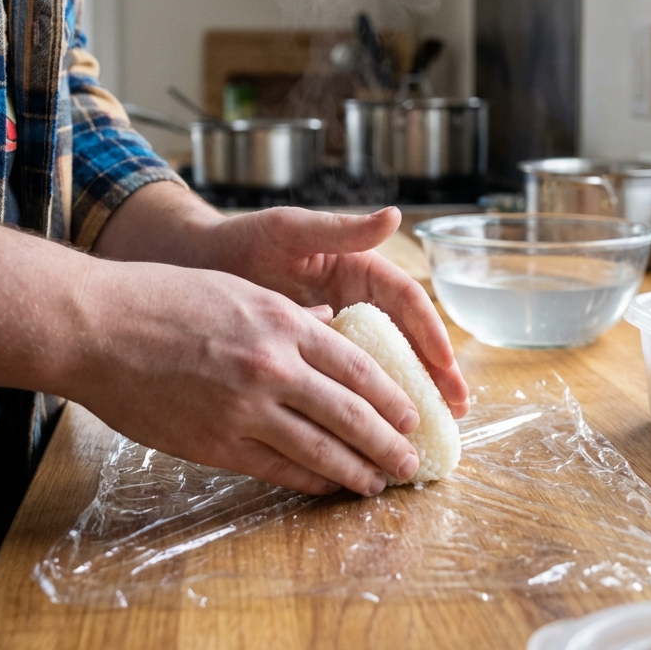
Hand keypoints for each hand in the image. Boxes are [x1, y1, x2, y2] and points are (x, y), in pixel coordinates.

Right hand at [73, 259, 423, 495]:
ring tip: (379, 484)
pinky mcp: (214, 443)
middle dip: (388, 444)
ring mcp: (244, 408)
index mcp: (282, 321)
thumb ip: (286, 314)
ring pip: (320, 449)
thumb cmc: (163, 297)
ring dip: (357, 471)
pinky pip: (276, 469)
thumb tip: (328, 324)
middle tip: (411, 462)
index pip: (358, 368)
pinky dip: (309, 481)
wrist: (99, 326)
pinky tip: (327, 487)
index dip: (392, 399)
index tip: (411, 416)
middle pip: (351, 414)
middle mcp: (273, 365)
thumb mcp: (236, 290)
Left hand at [196, 206, 469, 417]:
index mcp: (356, 269)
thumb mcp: (290, 230)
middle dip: (433, 371)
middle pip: (405, 337)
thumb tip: (392, 216)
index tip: (445, 363)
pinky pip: (347, 381)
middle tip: (456, 407)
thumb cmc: (241, 240)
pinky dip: (366, 405)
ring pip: (382, 364)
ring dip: (408, 393)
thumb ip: (339, 230)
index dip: (429, 331)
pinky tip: (378, 433)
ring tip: (432, 427)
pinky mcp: (312, 355)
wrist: (195, 266)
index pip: (406, 300)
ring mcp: (335, 329)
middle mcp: (354, 300)